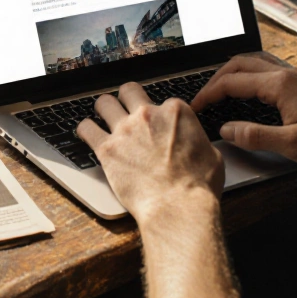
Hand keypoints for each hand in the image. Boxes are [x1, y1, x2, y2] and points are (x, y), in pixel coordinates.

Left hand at [76, 83, 222, 223]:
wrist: (178, 206)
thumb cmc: (197, 186)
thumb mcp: (211, 155)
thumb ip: (198, 140)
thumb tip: (195, 143)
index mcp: (175, 112)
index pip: (162, 101)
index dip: (160, 114)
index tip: (157, 124)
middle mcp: (147, 115)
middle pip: (129, 91)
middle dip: (126, 98)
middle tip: (125, 109)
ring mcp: (124, 130)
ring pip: (104, 103)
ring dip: (103, 109)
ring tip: (103, 117)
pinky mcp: (106, 148)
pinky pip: (86, 128)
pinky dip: (85, 130)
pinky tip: (87, 134)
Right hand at [191, 52, 296, 168]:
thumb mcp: (292, 146)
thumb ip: (255, 136)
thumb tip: (226, 130)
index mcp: (281, 85)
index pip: (232, 82)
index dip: (208, 94)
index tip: (195, 108)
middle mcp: (287, 74)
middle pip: (240, 64)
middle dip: (215, 78)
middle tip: (202, 97)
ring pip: (254, 61)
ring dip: (232, 71)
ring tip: (218, 88)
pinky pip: (268, 67)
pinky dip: (249, 72)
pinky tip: (248, 87)